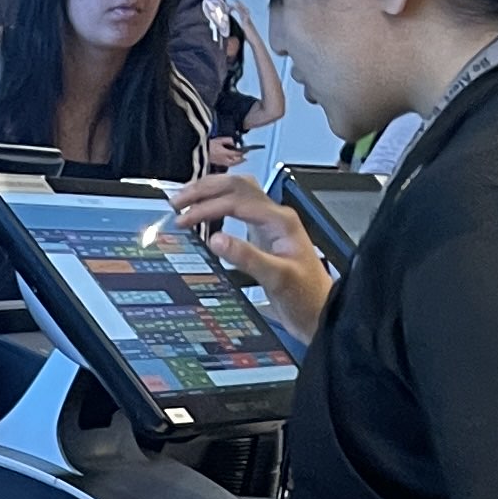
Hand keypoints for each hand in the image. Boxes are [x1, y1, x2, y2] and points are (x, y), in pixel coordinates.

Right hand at [164, 171, 330, 341]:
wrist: (319, 312)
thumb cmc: (305, 296)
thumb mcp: (276, 278)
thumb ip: (246, 257)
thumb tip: (216, 239)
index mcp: (280, 221)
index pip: (237, 201)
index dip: (207, 207)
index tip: (183, 219)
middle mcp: (275, 217)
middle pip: (237, 186)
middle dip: (205, 189)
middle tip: (178, 201)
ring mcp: (269, 224)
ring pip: (238, 193)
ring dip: (211, 192)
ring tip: (186, 200)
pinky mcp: (263, 235)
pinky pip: (238, 210)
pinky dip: (217, 206)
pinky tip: (204, 214)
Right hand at [202, 133, 248, 174]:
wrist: (198, 152)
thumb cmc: (208, 144)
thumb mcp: (219, 139)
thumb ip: (228, 140)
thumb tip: (234, 143)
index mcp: (225, 153)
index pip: (236, 154)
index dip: (242, 152)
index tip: (247, 150)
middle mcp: (223, 159)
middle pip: (234, 162)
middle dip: (240, 160)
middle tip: (245, 159)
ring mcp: (220, 162)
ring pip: (230, 164)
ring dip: (236, 162)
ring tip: (239, 160)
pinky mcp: (216, 163)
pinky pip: (226, 164)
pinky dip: (231, 163)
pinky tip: (231, 160)